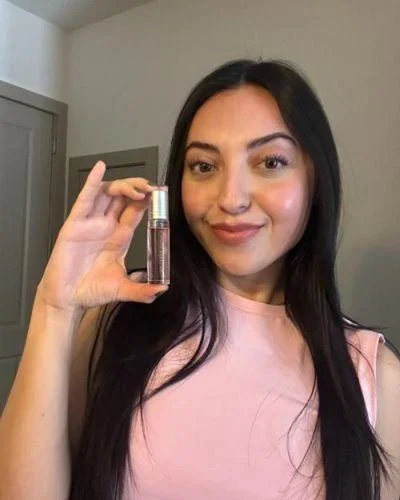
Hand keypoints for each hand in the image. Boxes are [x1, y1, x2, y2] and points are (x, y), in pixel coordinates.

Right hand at [37, 161, 167, 311]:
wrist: (68, 300)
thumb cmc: (92, 291)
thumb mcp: (123, 290)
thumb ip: (143, 291)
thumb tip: (162, 290)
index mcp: (119, 237)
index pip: (135, 211)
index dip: (146, 200)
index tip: (158, 193)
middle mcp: (106, 226)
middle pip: (123, 197)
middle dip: (137, 187)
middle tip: (150, 187)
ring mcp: (90, 223)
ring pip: (107, 194)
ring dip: (122, 185)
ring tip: (137, 187)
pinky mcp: (74, 224)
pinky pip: (84, 199)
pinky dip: (92, 182)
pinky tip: (99, 169)